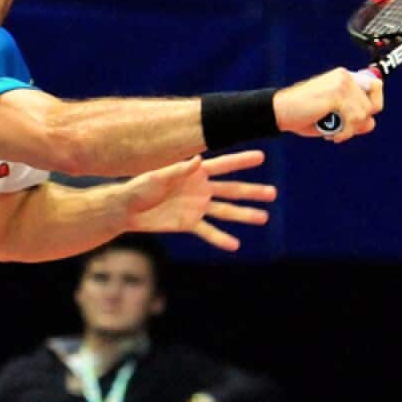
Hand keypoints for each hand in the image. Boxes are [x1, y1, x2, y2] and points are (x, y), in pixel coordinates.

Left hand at [121, 150, 276, 250]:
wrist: (127, 209)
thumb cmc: (140, 187)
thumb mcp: (158, 177)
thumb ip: (179, 170)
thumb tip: (198, 159)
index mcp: (194, 172)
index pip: (223, 165)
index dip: (241, 161)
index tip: (261, 156)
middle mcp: (200, 188)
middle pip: (231, 190)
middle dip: (252, 192)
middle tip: (274, 193)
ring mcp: (197, 207)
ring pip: (225, 211)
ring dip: (244, 215)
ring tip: (263, 218)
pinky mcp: (189, 223)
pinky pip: (208, 231)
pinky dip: (221, 238)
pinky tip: (235, 245)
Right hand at [274, 68, 384, 142]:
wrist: (279, 112)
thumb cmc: (302, 115)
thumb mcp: (331, 118)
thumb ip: (352, 119)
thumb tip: (371, 123)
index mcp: (343, 77)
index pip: (376, 86)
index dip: (373, 104)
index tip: (360, 119)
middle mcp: (345, 77)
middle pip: (373, 104)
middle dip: (359, 123)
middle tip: (343, 130)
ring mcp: (341, 84)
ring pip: (364, 113)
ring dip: (350, 130)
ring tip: (333, 134)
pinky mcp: (336, 95)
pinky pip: (353, 118)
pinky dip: (345, 132)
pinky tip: (331, 135)